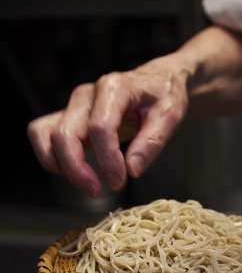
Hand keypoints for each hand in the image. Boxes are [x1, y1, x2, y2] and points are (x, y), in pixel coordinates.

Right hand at [27, 56, 188, 196]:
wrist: (154, 82)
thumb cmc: (162, 97)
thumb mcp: (169, 117)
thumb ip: (151, 143)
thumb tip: (131, 171)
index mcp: (114, 88)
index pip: (99, 127)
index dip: (106, 160)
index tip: (119, 182)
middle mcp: (87, 95)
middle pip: (65, 133)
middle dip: (77, 169)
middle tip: (97, 191)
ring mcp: (73, 105)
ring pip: (45, 134)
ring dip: (60, 165)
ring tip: (85, 183)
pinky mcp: (67, 116)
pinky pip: (42, 134)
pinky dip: (50, 156)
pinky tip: (73, 172)